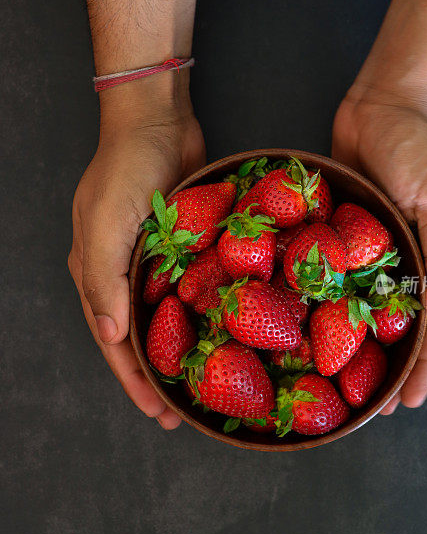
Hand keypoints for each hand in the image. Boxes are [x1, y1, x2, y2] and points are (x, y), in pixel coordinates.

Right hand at [68, 80, 204, 428]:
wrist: (155, 119)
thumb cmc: (125, 169)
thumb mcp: (106, 225)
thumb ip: (104, 281)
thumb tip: (112, 336)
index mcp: (96, 273)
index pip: (114, 342)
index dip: (134, 381)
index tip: (158, 414)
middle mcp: (122, 273)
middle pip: (139, 337)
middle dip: (158, 377)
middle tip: (183, 413)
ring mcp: (152, 260)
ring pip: (166, 318)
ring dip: (182, 351)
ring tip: (205, 384)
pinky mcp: (181, 245)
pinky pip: (188, 289)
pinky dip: (200, 313)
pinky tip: (222, 331)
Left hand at [332, 84, 426, 413]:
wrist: (384, 99)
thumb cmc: (420, 146)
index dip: (420, 368)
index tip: (405, 405)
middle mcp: (397, 263)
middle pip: (390, 328)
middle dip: (380, 367)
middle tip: (361, 405)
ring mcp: (364, 250)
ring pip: (355, 306)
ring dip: (345, 341)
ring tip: (325, 376)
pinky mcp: (335, 231)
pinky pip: (325, 271)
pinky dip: (316, 296)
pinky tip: (295, 320)